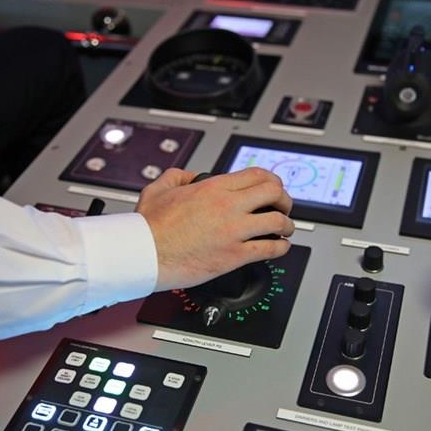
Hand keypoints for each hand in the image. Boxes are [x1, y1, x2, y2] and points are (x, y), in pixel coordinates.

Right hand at [135, 167, 294, 290]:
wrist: (143, 254)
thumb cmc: (148, 227)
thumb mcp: (159, 189)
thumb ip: (178, 176)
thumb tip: (190, 176)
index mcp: (213, 188)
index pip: (258, 174)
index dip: (272, 180)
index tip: (273, 188)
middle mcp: (228, 206)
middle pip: (275, 192)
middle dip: (284, 199)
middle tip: (284, 207)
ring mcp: (234, 231)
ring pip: (278, 221)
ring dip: (287, 225)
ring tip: (286, 229)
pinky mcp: (234, 255)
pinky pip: (270, 248)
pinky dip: (281, 247)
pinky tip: (280, 248)